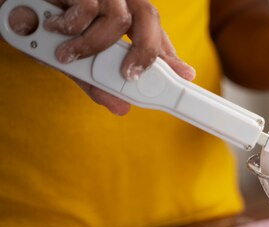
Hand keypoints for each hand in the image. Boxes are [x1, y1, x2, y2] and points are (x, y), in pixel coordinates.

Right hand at [1, 0, 194, 114]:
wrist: (11, 5)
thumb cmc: (46, 29)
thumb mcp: (76, 60)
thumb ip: (97, 81)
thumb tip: (122, 108)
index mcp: (123, 13)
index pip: (155, 32)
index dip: (169, 54)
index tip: (184, 75)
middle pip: (148, 18)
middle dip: (145, 52)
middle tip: (129, 76)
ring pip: (118, 18)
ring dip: (95, 45)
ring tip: (69, 54)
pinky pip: (88, 8)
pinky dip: (72, 26)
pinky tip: (55, 28)